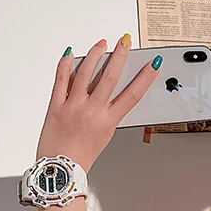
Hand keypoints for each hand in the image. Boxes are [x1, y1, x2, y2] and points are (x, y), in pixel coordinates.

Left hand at [35, 35, 159, 173]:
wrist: (60, 167)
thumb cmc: (81, 156)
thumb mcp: (104, 135)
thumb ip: (107, 114)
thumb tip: (106, 93)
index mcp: (108, 121)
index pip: (132, 94)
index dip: (145, 77)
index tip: (153, 64)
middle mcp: (92, 110)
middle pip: (110, 77)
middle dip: (120, 56)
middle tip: (125, 42)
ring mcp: (73, 105)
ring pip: (86, 72)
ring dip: (95, 54)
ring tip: (101, 44)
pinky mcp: (56, 104)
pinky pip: (61, 78)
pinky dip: (66, 63)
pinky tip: (71, 54)